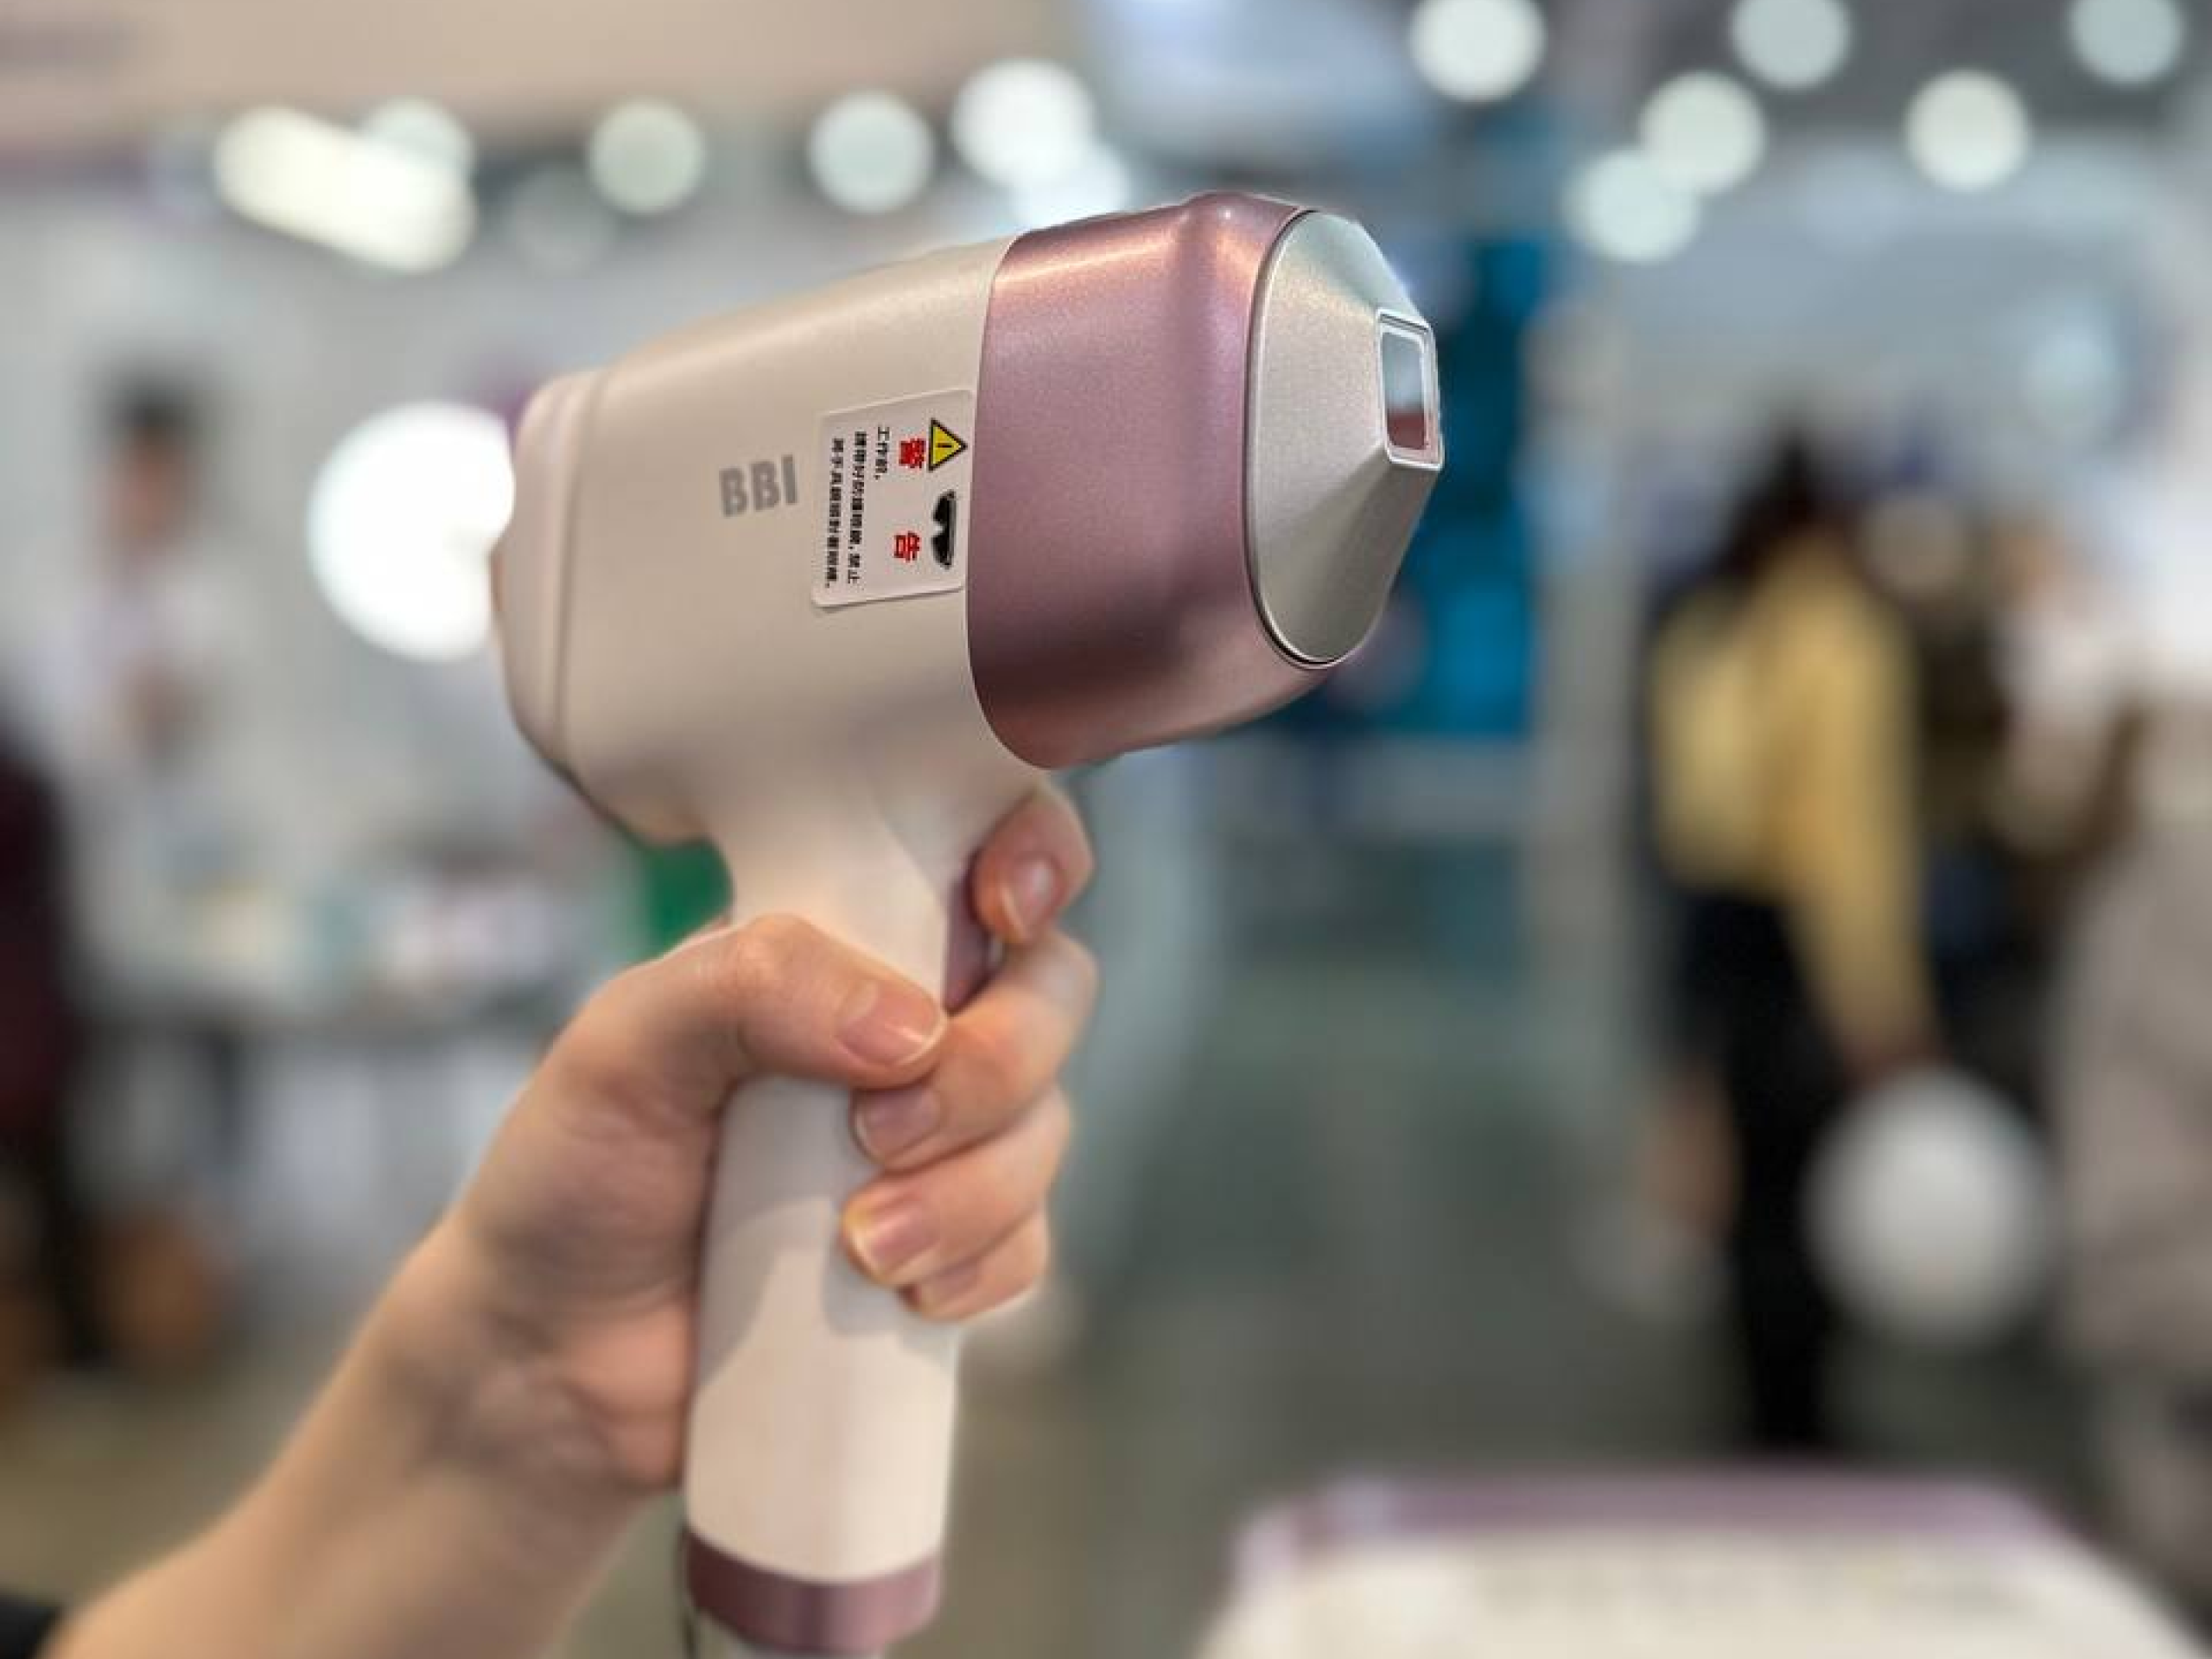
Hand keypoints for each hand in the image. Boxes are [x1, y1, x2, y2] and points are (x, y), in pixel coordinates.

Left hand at [432, 789, 1095, 1498]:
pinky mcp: (951, 1251)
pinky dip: (982, 1264)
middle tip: (878, 1133)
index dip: (1035, 858)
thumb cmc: (577, 1173)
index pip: (984, 850)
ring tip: (859, 1246)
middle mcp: (910, 1026)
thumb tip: (913, 1028)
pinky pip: (1029, 1242)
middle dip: (995, 1066)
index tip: (1004, 913)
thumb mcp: (624, 1044)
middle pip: (1053, 991)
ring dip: (973, 1191)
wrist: (553, 1360)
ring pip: (1046, 1126)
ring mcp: (941, 1141)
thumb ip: (753, 984)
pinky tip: (901, 1292)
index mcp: (843, 941)